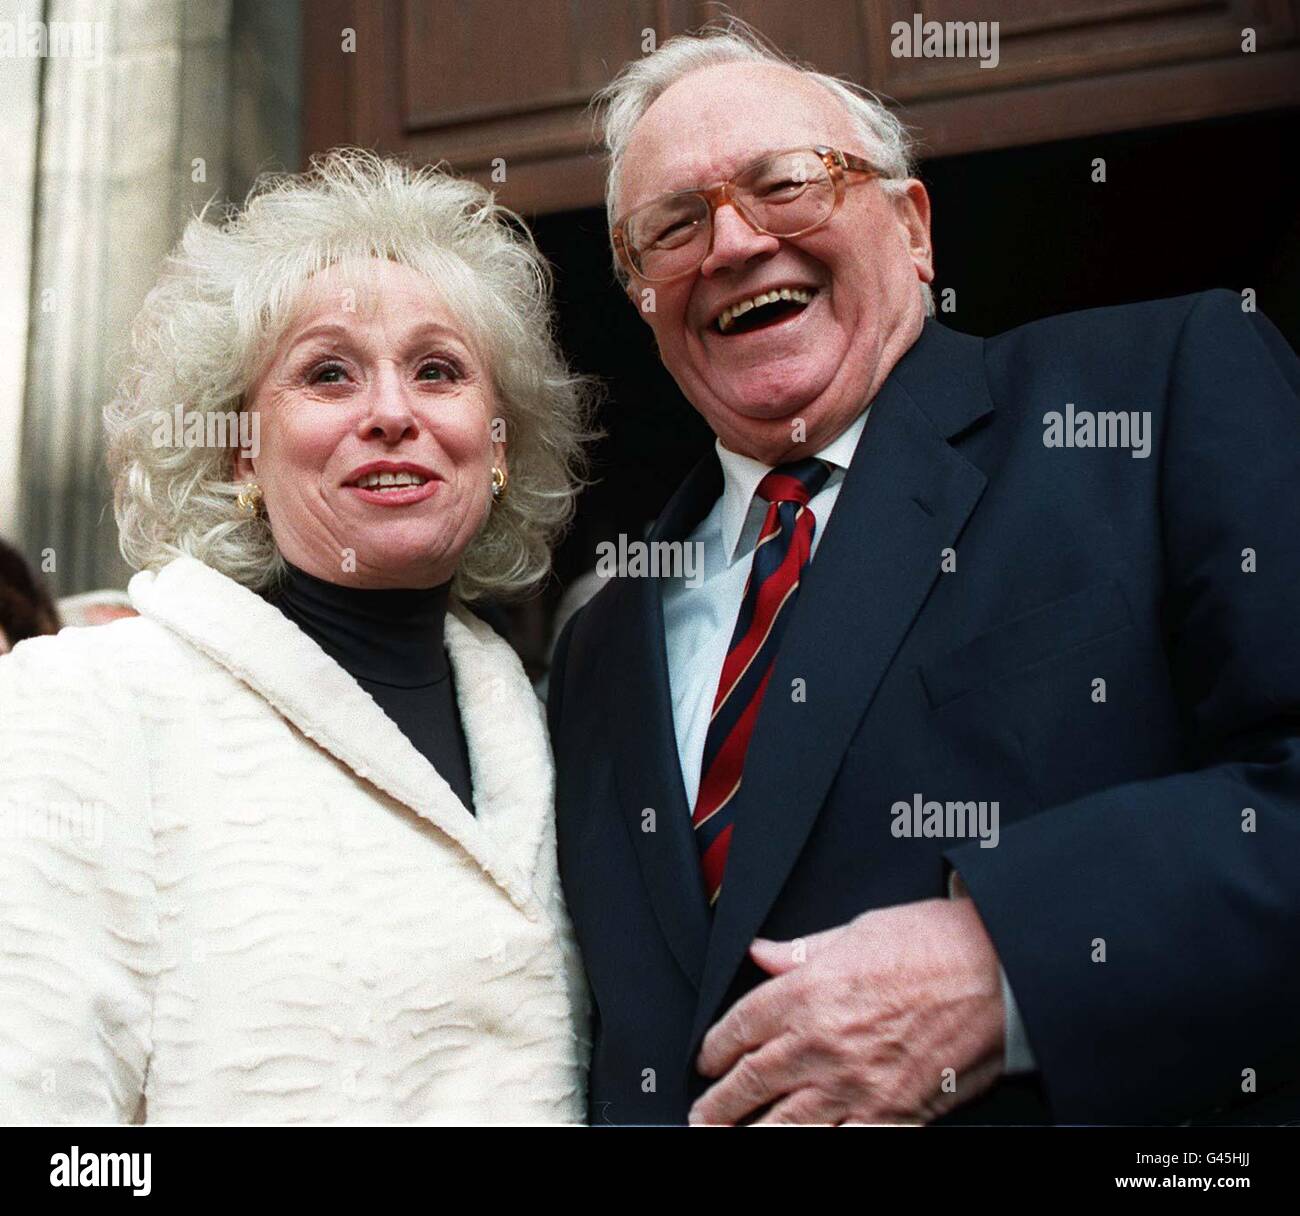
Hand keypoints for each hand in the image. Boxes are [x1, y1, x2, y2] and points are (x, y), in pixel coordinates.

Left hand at [690, 897, 1004, 1124]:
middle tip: (701, 1115)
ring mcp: (856, 1085)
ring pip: (783, 1125)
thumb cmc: (935, 944)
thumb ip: (802, 951)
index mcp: (809, 992)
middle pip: (750, 1083)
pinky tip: (798, 1147)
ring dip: (750, 1135)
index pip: (739, 1027)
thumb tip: (761, 953)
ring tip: (729, 1141)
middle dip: (717, 1105)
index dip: (714, 1048)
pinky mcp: (891, 1115)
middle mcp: (823, 1042)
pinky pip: (840, 1144)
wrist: (1000, 974)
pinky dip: (813, 1148)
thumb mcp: (857, 930)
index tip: (707, 1060)